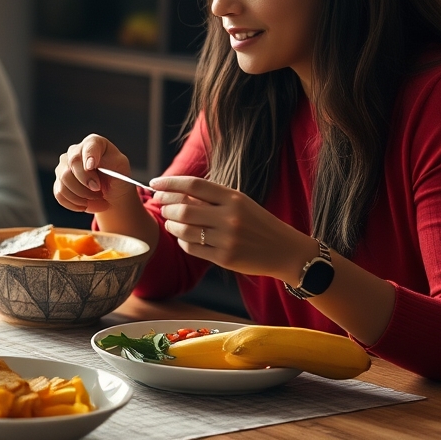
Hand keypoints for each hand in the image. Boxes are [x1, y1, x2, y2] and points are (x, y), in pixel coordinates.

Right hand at [53, 134, 139, 213]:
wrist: (111, 193)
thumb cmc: (117, 177)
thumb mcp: (121, 166)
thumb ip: (110, 161)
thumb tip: (88, 166)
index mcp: (93, 143)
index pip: (88, 147)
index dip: (88, 157)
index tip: (91, 167)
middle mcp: (74, 152)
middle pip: (72, 165)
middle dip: (85, 182)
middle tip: (98, 190)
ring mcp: (63, 167)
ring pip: (64, 182)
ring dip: (82, 196)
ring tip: (96, 198)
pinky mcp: (59, 183)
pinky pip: (60, 195)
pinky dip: (75, 203)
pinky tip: (86, 204)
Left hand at [151, 176, 314, 281]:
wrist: (285, 251)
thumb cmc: (257, 223)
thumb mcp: (240, 203)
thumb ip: (211, 198)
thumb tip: (174, 192)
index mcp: (234, 198)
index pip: (193, 185)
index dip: (170, 183)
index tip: (154, 183)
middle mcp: (230, 217)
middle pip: (183, 208)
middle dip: (166, 206)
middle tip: (161, 205)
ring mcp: (227, 239)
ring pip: (184, 229)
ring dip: (172, 225)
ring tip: (171, 222)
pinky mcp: (225, 258)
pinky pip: (192, 248)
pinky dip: (182, 241)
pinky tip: (184, 237)